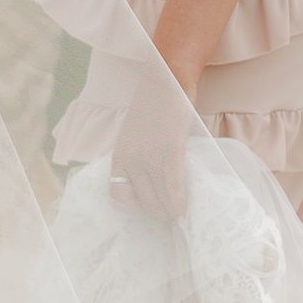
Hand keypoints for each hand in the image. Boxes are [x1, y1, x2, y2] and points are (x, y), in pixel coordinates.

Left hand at [109, 62, 197, 223]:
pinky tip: (184, 212)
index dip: (134, 206)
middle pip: (143, 201)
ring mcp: (150, 156)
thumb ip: (139, 159)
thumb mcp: (134, 136)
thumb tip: (154, 183)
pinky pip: (174, 185)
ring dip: (170, 214)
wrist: (166, 79)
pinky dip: (179, 202)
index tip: (148, 210)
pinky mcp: (170, 150)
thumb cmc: (153, 107)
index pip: (118, 194)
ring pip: (160, 198)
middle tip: (170, 223)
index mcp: (119, 156)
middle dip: (157, 216)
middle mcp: (131, 159)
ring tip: (180, 222)